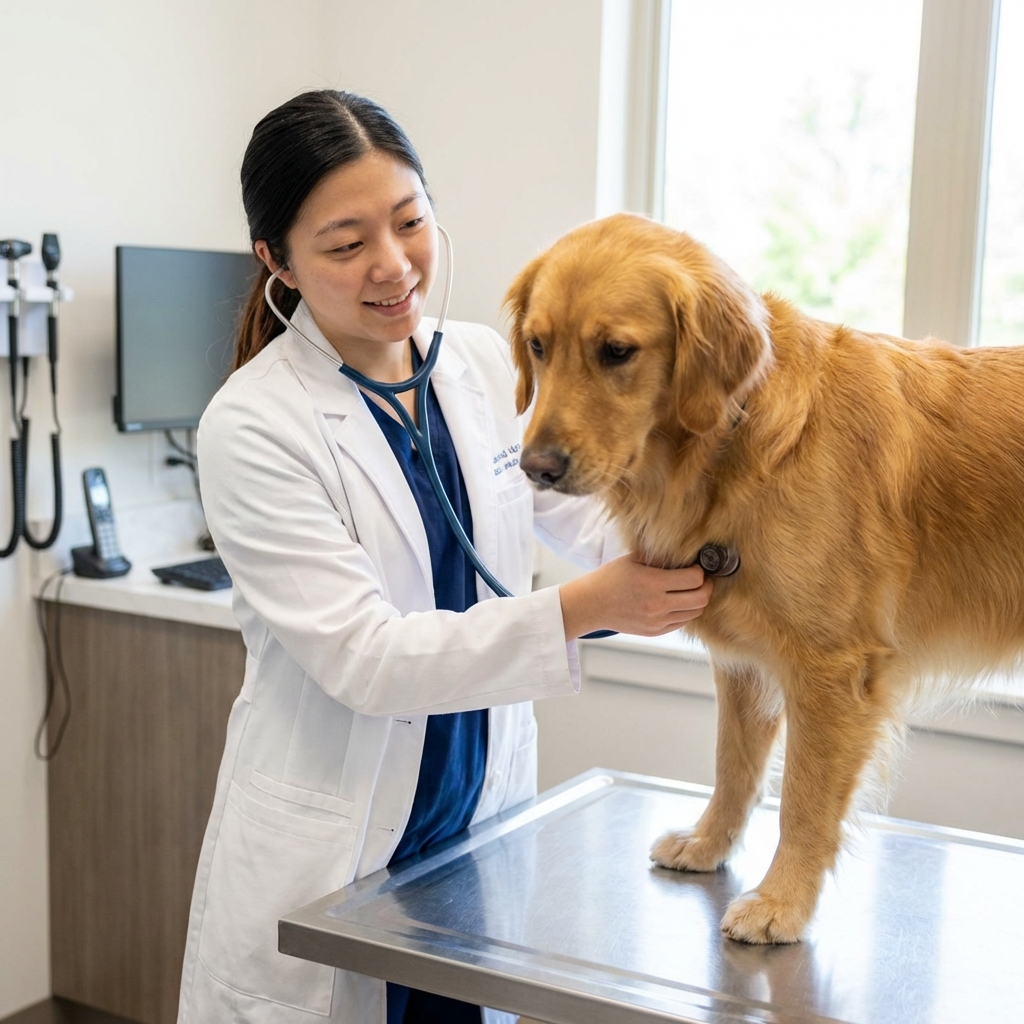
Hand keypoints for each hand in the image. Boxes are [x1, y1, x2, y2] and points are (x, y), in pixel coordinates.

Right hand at [558, 554, 712, 639]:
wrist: (592, 604)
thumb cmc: (611, 578)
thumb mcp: (633, 559)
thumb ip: (660, 557)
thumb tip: (685, 553)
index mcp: (652, 583)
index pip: (694, 579)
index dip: (700, 571)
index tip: (695, 567)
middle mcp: (657, 605)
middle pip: (700, 599)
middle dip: (706, 587)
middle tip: (702, 580)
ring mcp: (657, 621)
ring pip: (695, 613)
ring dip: (697, 601)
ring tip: (690, 591)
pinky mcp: (655, 632)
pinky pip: (682, 623)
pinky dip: (685, 612)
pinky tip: (678, 602)